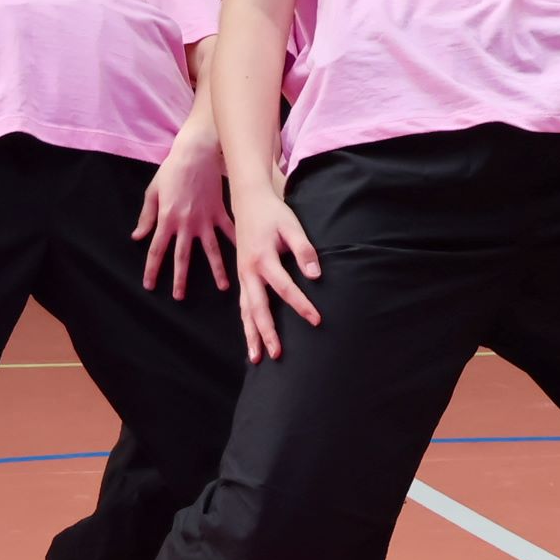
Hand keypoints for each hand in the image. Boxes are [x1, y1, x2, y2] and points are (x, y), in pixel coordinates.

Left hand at [135, 126, 236, 296]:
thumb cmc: (172, 170)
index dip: (152, 269)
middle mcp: (186, 224)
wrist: (196, 154)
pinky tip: (245, 256)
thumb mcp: (153, 192)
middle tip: (179, 296)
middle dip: (180, 278)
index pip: (157, 250)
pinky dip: (237, 244)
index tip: (150, 285)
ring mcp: (205, 219)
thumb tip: (138, 237)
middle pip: (182, 256)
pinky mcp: (219, 212)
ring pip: (211, 250)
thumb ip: (147, 216)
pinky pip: (229, 231)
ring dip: (217, 270)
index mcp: (166, 219)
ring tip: (224, 287)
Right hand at [231, 181, 321, 361]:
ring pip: (245, 311)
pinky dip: (246, 323)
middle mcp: (249, 271)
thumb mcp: (291, 225)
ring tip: (257, 358)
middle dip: (267, 333)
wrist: (248, 201)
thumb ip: (304, 250)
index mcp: (263, 258)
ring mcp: (243, 276)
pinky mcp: (242, 276)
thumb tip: (315, 276)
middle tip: (276, 354)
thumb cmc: (273, 213)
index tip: (316, 320)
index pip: (284, 288)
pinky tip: (251, 338)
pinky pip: (243, 305)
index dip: (301, 305)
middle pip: (257, 308)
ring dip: (251, 335)